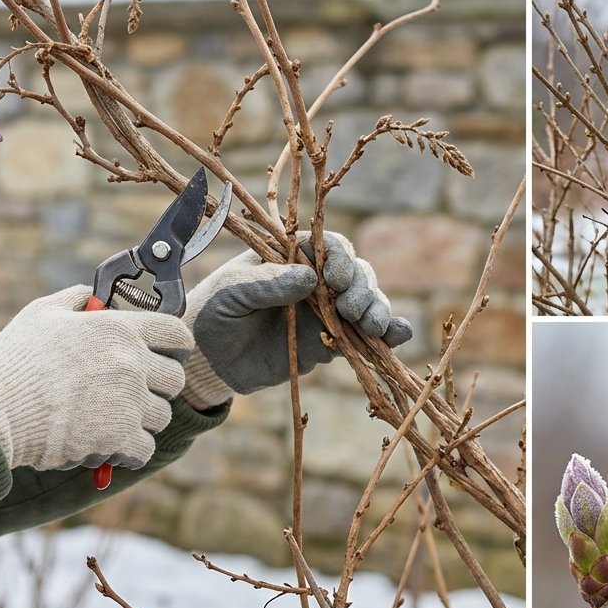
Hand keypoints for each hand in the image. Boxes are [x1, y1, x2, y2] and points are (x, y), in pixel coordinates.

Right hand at [0, 286, 190, 470]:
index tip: (170, 355)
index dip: (177, 346)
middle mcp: (131, 362)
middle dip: (156, 388)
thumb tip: (94, 297)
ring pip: (160, 416)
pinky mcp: (120, 436)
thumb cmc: (12, 363)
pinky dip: (130, 452)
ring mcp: (128, 400)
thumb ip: (76, 300)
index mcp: (117, 329)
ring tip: (108, 420)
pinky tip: (111, 447)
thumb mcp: (41, 313)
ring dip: (140, 421)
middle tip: (130, 394)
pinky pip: (145, 447)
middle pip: (174, 379)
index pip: (177, 333)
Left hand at [181, 232, 413, 408]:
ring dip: (378, 310)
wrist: (208, 359)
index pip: (330, 247)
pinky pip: (365, 336)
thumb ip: (267, 282)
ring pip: (367, 302)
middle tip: (349, 310)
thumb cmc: (213, 312)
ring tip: (374, 327)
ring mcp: (327, 311)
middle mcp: (316, 280)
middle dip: (362, 288)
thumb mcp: (232, 292)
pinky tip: (399, 335)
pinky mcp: (332, 342)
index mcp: (294, 256)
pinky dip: (388, 334)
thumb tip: (308, 277)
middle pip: (357, 273)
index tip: (334, 280)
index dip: (340, 260)